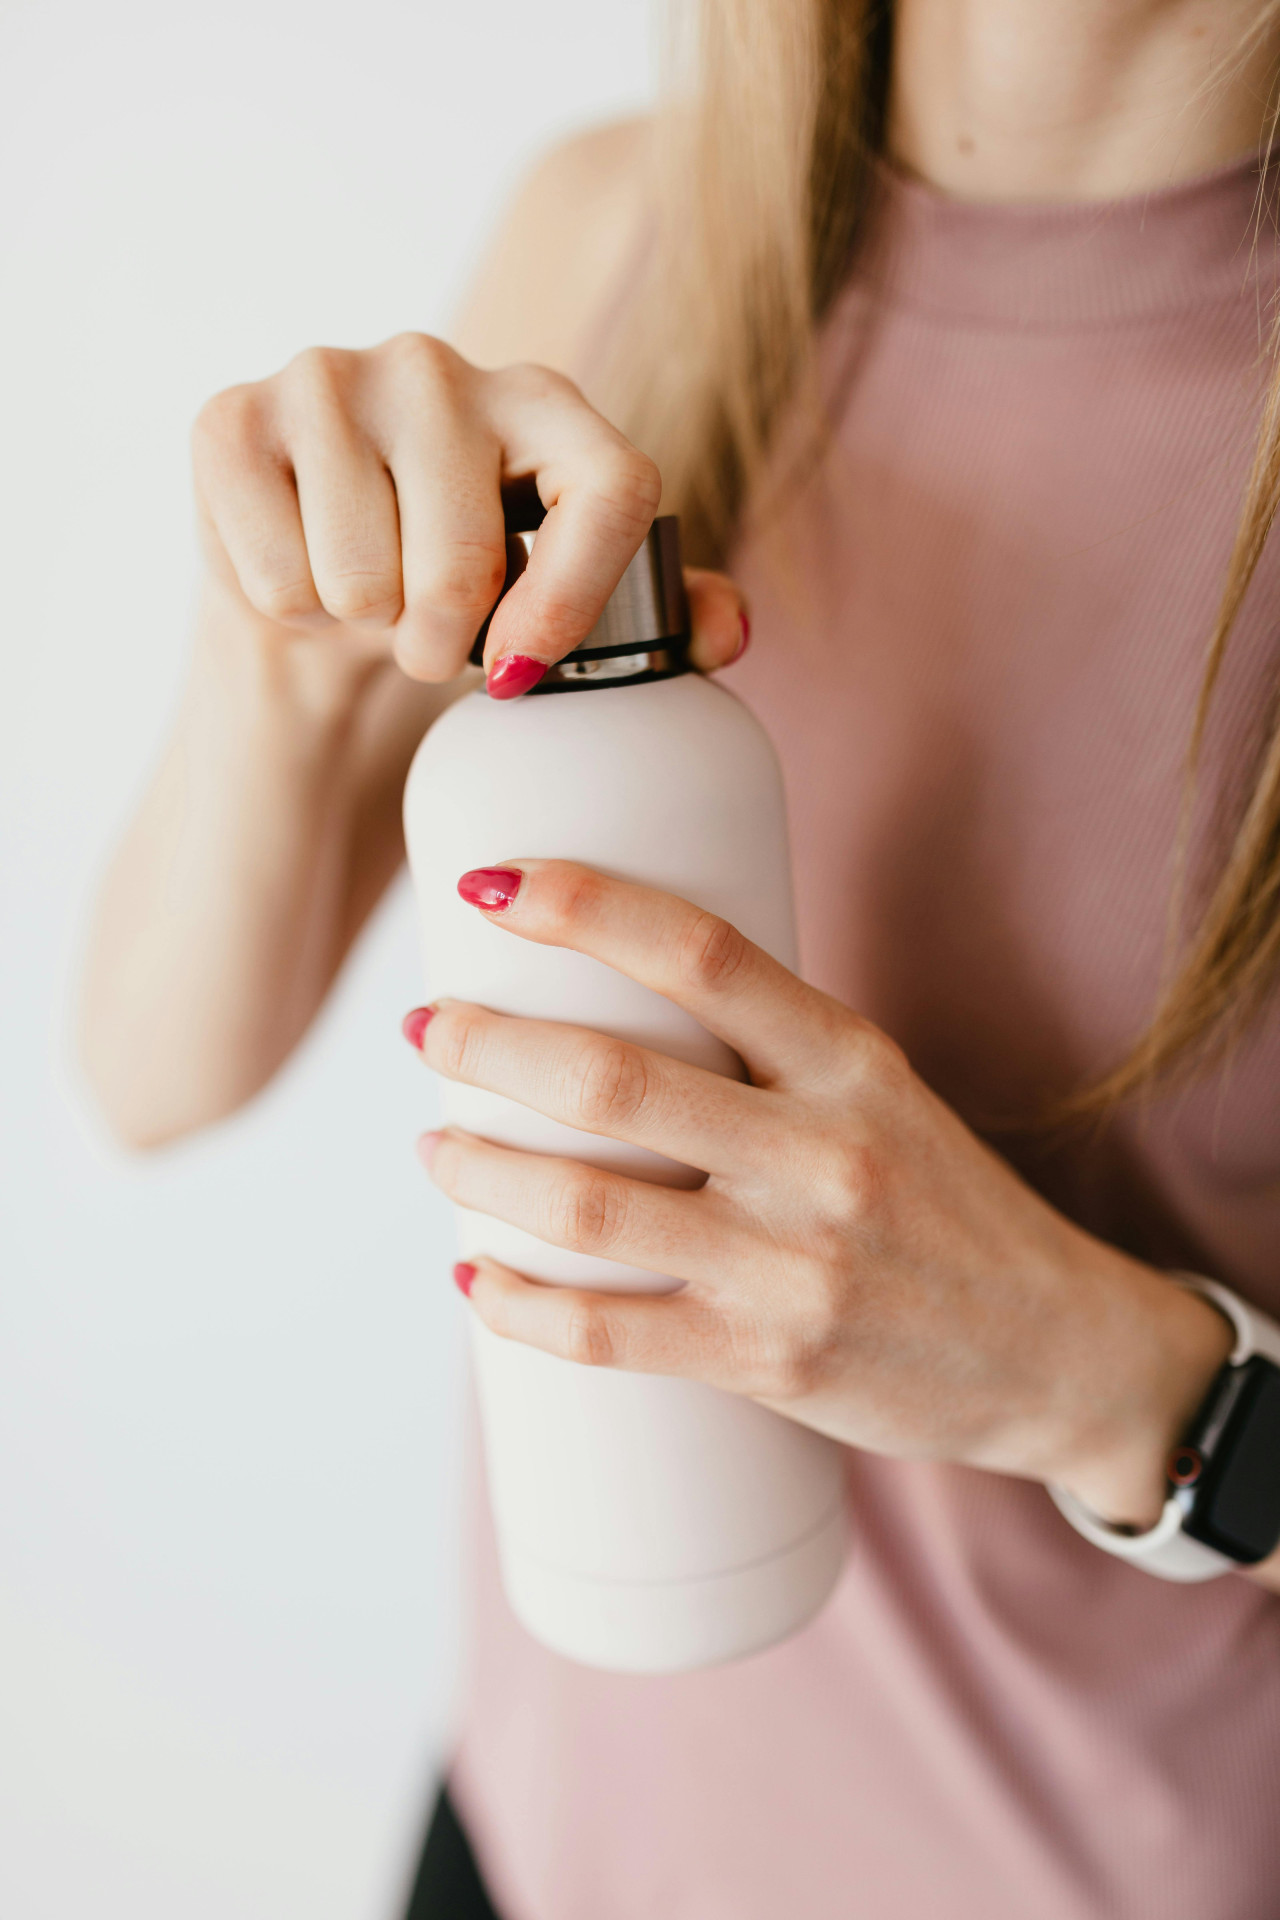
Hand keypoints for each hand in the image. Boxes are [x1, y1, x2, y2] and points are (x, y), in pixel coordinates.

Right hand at [191, 335, 745, 692]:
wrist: (314, 596)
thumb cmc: (454, 600)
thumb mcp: (565, 607)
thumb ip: (661, 616)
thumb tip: (728, 633)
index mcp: (546, 402)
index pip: (607, 487)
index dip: (573, 599)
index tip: (519, 671)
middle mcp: (438, 365)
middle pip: (462, 560)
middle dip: (439, 643)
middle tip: (424, 639)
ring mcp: (329, 377)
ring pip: (362, 578)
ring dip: (361, 624)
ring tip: (361, 593)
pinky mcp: (232, 418)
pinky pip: (280, 576)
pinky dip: (289, 609)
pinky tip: (299, 568)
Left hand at [408, 860, 1233, 1529]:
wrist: (1059, 1352)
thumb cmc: (946, 1204)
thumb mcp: (883, 1091)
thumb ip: (769, 1050)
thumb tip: (608, 1001)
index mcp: (851, 1061)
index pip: (703, 954)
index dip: (585, 906)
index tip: (493, 884)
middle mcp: (823, 1154)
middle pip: (614, 1081)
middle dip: (489, 1046)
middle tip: (429, 1029)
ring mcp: (792, 1266)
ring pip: (588, 1208)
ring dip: (480, 1170)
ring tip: (434, 1145)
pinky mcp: (766, 1362)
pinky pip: (603, 1334)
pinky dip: (515, 1304)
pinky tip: (474, 1274)